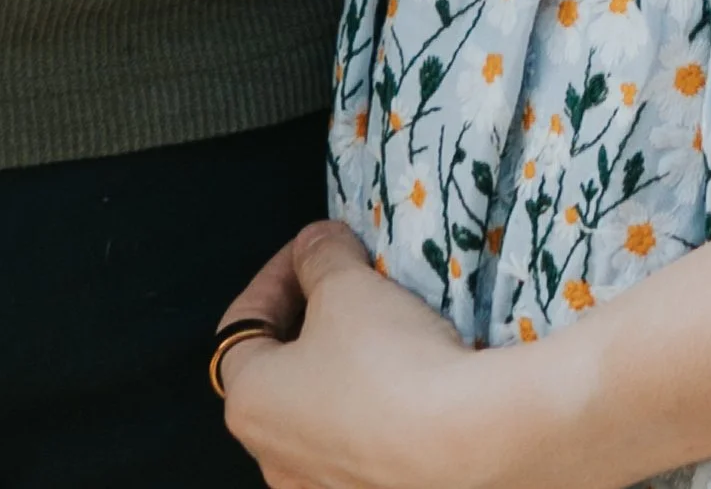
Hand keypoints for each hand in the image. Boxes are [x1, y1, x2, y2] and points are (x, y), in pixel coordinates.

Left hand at [220, 223, 531, 488]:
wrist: (467, 443)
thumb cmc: (388, 363)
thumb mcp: (346, 284)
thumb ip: (319, 254)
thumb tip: (314, 245)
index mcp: (249, 403)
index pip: (243, 322)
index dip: (278, 273)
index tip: (312, 249)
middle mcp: (274, 459)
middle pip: (281, 368)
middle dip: (312, 318)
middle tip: (349, 285)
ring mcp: (321, 488)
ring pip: (322, 409)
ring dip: (343, 364)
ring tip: (384, 330)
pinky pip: (361, 441)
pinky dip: (374, 405)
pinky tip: (409, 381)